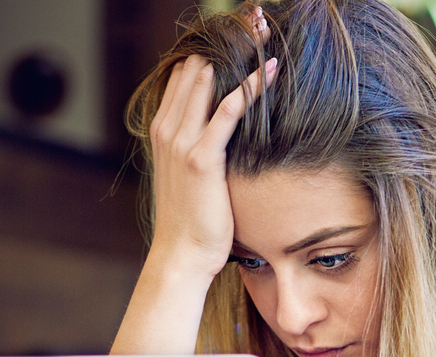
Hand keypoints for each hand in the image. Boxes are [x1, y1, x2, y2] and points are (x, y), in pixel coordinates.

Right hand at [146, 11, 274, 286]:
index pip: (186, 73)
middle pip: (198, 67)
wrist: (181, 254)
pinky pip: (229, 111)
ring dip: (241, 54)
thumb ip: (200, 147)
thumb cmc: (194, 219)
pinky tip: (271, 70)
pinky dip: (251, 88)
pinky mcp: (202, 157)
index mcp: (163, 127)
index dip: (212, 49)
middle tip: (257, 18)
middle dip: (227, 41)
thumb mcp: (191, 175)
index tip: (243, 32)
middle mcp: (167, 127)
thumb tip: (224, 136)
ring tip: (265, 30)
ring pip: (212, 81)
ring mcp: (182, 141)